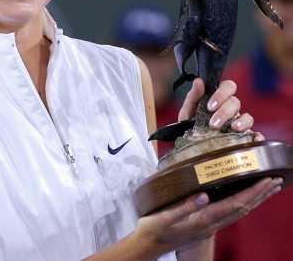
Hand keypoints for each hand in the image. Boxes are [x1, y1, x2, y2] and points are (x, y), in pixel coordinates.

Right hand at [135, 176, 281, 256]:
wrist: (150, 244)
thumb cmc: (155, 228)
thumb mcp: (165, 216)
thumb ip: (184, 207)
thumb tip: (204, 195)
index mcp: (203, 220)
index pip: (235, 205)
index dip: (252, 192)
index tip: (266, 180)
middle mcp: (211, 224)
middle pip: (243, 209)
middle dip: (261, 195)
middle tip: (276, 180)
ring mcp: (210, 226)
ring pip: (240, 212)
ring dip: (256, 199)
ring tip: (268, 188)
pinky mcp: (206, 225)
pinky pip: (232, 213)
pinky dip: (244, 203)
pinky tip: (245, 198)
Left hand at [178, 78, 259, 136]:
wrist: (191, 151)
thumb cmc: (190, 129)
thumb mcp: (187, 113)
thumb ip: (192, 97)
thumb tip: (198, 82)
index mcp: (218, 100)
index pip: (228, 87)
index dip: (221, 94)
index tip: (210, 106)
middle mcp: (230, 110)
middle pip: (235, 102)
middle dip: (225, 112)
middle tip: (213, 124)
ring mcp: (238, 124)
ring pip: (247, 117)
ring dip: (241, 122)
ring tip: (232, 129)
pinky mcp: (244, 139)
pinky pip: (255, 136)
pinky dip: (256, 137)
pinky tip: (253, 139)